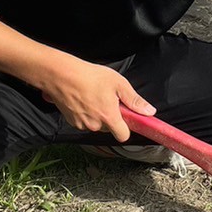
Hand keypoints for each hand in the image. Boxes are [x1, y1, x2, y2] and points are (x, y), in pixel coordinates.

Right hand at [35, 56, 155, 141]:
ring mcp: (82, 125)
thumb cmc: (89, 76)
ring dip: (98, 116)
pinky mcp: (71, 122)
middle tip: (108, 100)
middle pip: (109, 129)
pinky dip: (86, 114)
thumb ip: (134, 100)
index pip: (123, 136)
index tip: (126, 117)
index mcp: (109, 117)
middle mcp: (95, 125)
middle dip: (111, 118)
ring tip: (93, 97)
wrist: (60, 75)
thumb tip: (150, 112)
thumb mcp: (118, 83)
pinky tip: (83, 99)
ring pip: (96, 125)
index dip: (126, 128)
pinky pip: (84, 122)